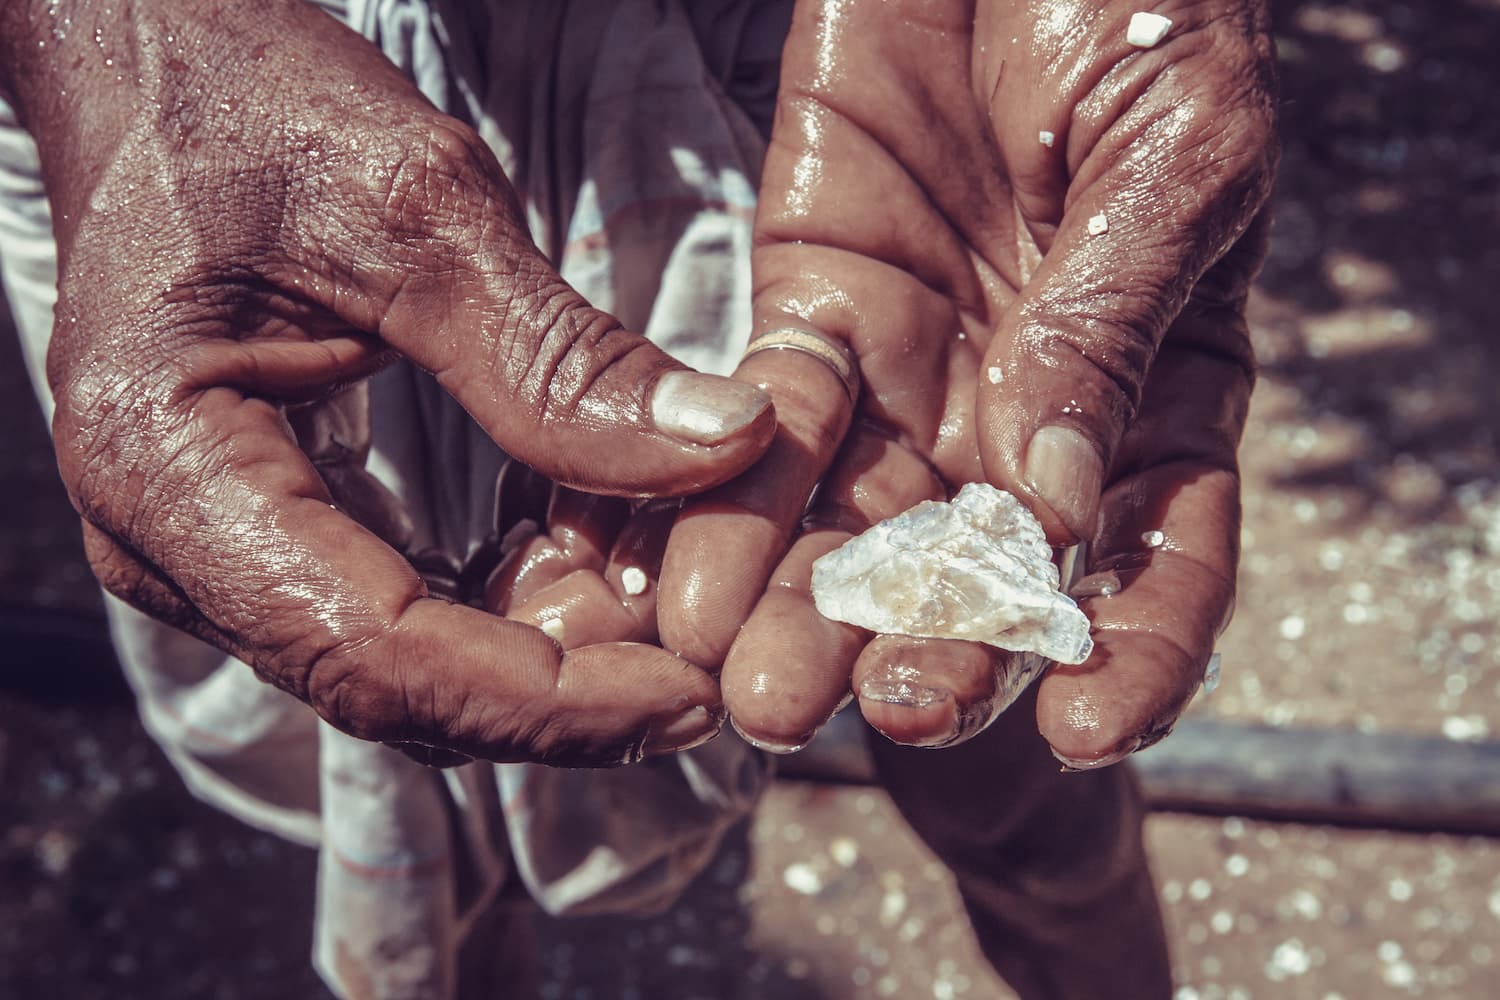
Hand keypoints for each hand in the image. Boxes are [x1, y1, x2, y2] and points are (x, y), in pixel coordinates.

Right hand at [0, 0, 774, 764]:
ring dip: (548, 652)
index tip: (689, 695)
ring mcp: (214, 547)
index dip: (548, 701)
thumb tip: (730, 442)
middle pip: (396, 684)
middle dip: (563, 689)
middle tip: (708, 654)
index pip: (379, 651)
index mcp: (170, 469)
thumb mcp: (421, 212)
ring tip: (669, 598)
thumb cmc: (256, 108)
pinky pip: (401, 607)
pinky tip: (597, 553)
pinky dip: (510, 600)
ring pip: (407, 665)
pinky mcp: (268, 527)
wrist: (159, 70)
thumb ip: (561, 357)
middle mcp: (171, 543)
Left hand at [657, 0, 1275, 760]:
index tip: (1092, 731)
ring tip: (764, 685)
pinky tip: (696, 575)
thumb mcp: (1171, 158)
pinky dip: (730, 497)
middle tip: (885, 711)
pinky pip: (770, 421)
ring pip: (862, 516)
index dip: (1136, 647)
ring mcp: (919, 368)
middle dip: (937, 645)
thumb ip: (1114, 330)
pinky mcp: (815, 311)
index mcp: (1163, 388)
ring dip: (813, 604)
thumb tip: (1058, 506)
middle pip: (986, 561)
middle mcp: (1032, 408)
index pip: (1158, 551)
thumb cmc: (1140, 10)